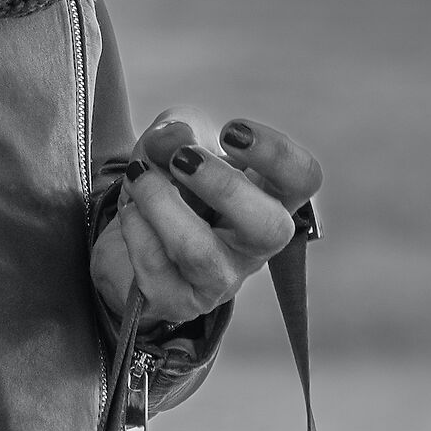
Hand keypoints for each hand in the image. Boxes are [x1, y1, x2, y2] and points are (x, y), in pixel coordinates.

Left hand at [91, 112, 322, 328]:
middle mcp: (254, 245)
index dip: (276, 154)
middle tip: (182, 158)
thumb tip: (176, 139)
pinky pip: (157, 267)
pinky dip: (135, 227)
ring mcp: (221, 279)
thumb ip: (174, 129)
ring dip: (162, 204)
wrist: (127, 238)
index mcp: (268, 197)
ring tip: (139, 177)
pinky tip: (131, 210)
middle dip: (224, 187)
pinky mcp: (179, 301)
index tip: (229, 131)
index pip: (303, 179)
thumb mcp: (172, 141)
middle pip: (272, 228)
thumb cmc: (170, 183)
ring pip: (202, 253)